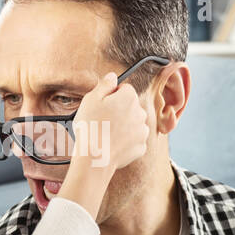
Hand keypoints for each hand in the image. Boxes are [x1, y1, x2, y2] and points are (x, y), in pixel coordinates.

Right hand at [53, 73, 149, 219]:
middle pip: (130, 107)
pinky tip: (113, 144)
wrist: (95, 158)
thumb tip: (112, 77)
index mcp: (129, 97)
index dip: (112, 96)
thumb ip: (104, 85)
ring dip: (124, 126)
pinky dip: (126, 142)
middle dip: (120, 111)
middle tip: (103, 121)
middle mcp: (141, 112)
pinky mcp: (141, 147)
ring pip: (133, 123)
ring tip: (107, 134)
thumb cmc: (91, 128)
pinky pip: (134, 140)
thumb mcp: (91, 99)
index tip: (103, 105)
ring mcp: (143, 131)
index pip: (124, 89)